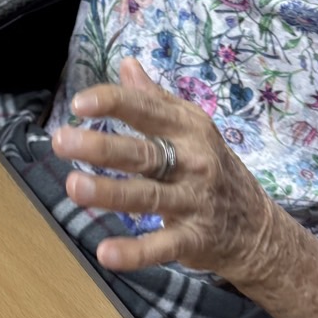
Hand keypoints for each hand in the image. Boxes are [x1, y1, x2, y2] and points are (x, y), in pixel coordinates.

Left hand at [52, 58, 275, 283]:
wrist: (257, 227)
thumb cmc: (213, 166)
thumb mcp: (192, 127)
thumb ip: (155, 99)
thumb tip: (127, 64)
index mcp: (188, 128)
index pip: (147, 109)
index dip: (114, 103)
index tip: (79, 103)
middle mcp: (192, 161)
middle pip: (143, 152)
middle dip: (101, 147)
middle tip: (61, 141)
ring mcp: (193, 200)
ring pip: (147, 196)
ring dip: (109, 192)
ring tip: (73, 187)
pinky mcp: (193, 238)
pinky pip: (162, 246)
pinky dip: (135, 252)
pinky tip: (105, 253)